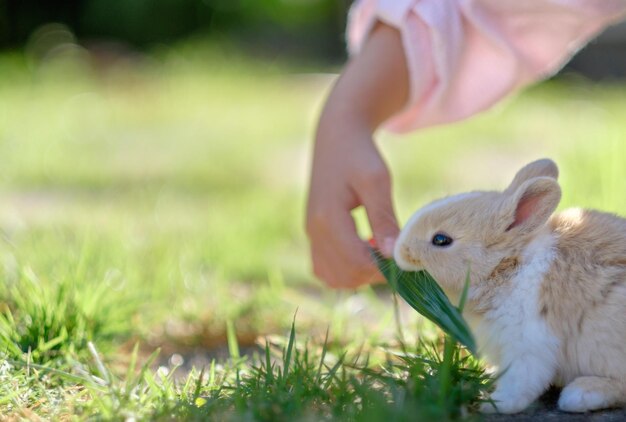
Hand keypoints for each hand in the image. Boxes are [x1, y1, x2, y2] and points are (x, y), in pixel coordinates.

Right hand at [306, 23, 407, 287]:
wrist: (335, 136)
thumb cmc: (359, 153)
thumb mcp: (377, 180)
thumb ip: (383, 218)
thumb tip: (394, 254)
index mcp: (328, 218)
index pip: (355, 263)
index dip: (383, 268)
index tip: (405, 257)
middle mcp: (314, 231)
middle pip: (344, 275)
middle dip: (372, 273)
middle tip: (393, 253)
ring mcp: (311, 234)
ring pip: (332, 277)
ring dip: (359, 273)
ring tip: (377, 249)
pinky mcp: (313, 234)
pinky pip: (325, 267)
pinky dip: (345, 269)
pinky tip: (364, 248)